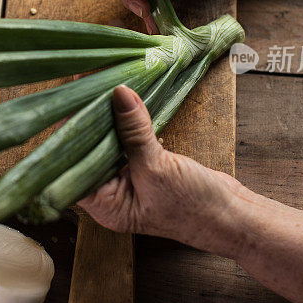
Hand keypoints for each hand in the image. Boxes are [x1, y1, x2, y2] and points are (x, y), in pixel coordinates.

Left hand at [79, 85, 244, 254]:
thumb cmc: (195, 206)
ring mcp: (128, 180)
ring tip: (102, 87)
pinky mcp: (144, 167)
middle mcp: (111, 194)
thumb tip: (118, 93)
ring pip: (108, 144)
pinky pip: (128, 141)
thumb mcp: (158, 167)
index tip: (69, 105)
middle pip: (88, 153)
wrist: (233, 215)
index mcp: (105, 205)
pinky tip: (124, 101)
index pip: (72, 168)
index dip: (69, 137)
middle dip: (88, 122)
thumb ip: (134, 131)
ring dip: (108, 119)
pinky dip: (126, 123)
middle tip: (85, 87)